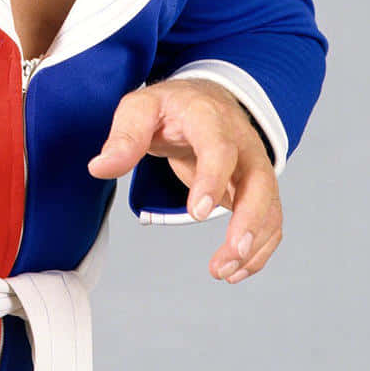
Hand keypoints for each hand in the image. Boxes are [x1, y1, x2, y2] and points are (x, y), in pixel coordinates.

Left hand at [87, 79, 280, 284]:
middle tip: (230, 254)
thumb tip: (99, 167)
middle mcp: (241, 141)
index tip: (198, 213)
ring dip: (254, 243)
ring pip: (269, 205)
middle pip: (259, 181)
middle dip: (249, 221)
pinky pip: (271, 219)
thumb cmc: (170, 107)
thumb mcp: (140, 108)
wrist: (203, 98)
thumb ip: (124, 136)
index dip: (212, 179)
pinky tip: (236, 270)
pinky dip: (261, 248)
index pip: (219, 147)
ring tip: (223, 272)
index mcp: (209, 117)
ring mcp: (254, 164)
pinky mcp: (258, 186)